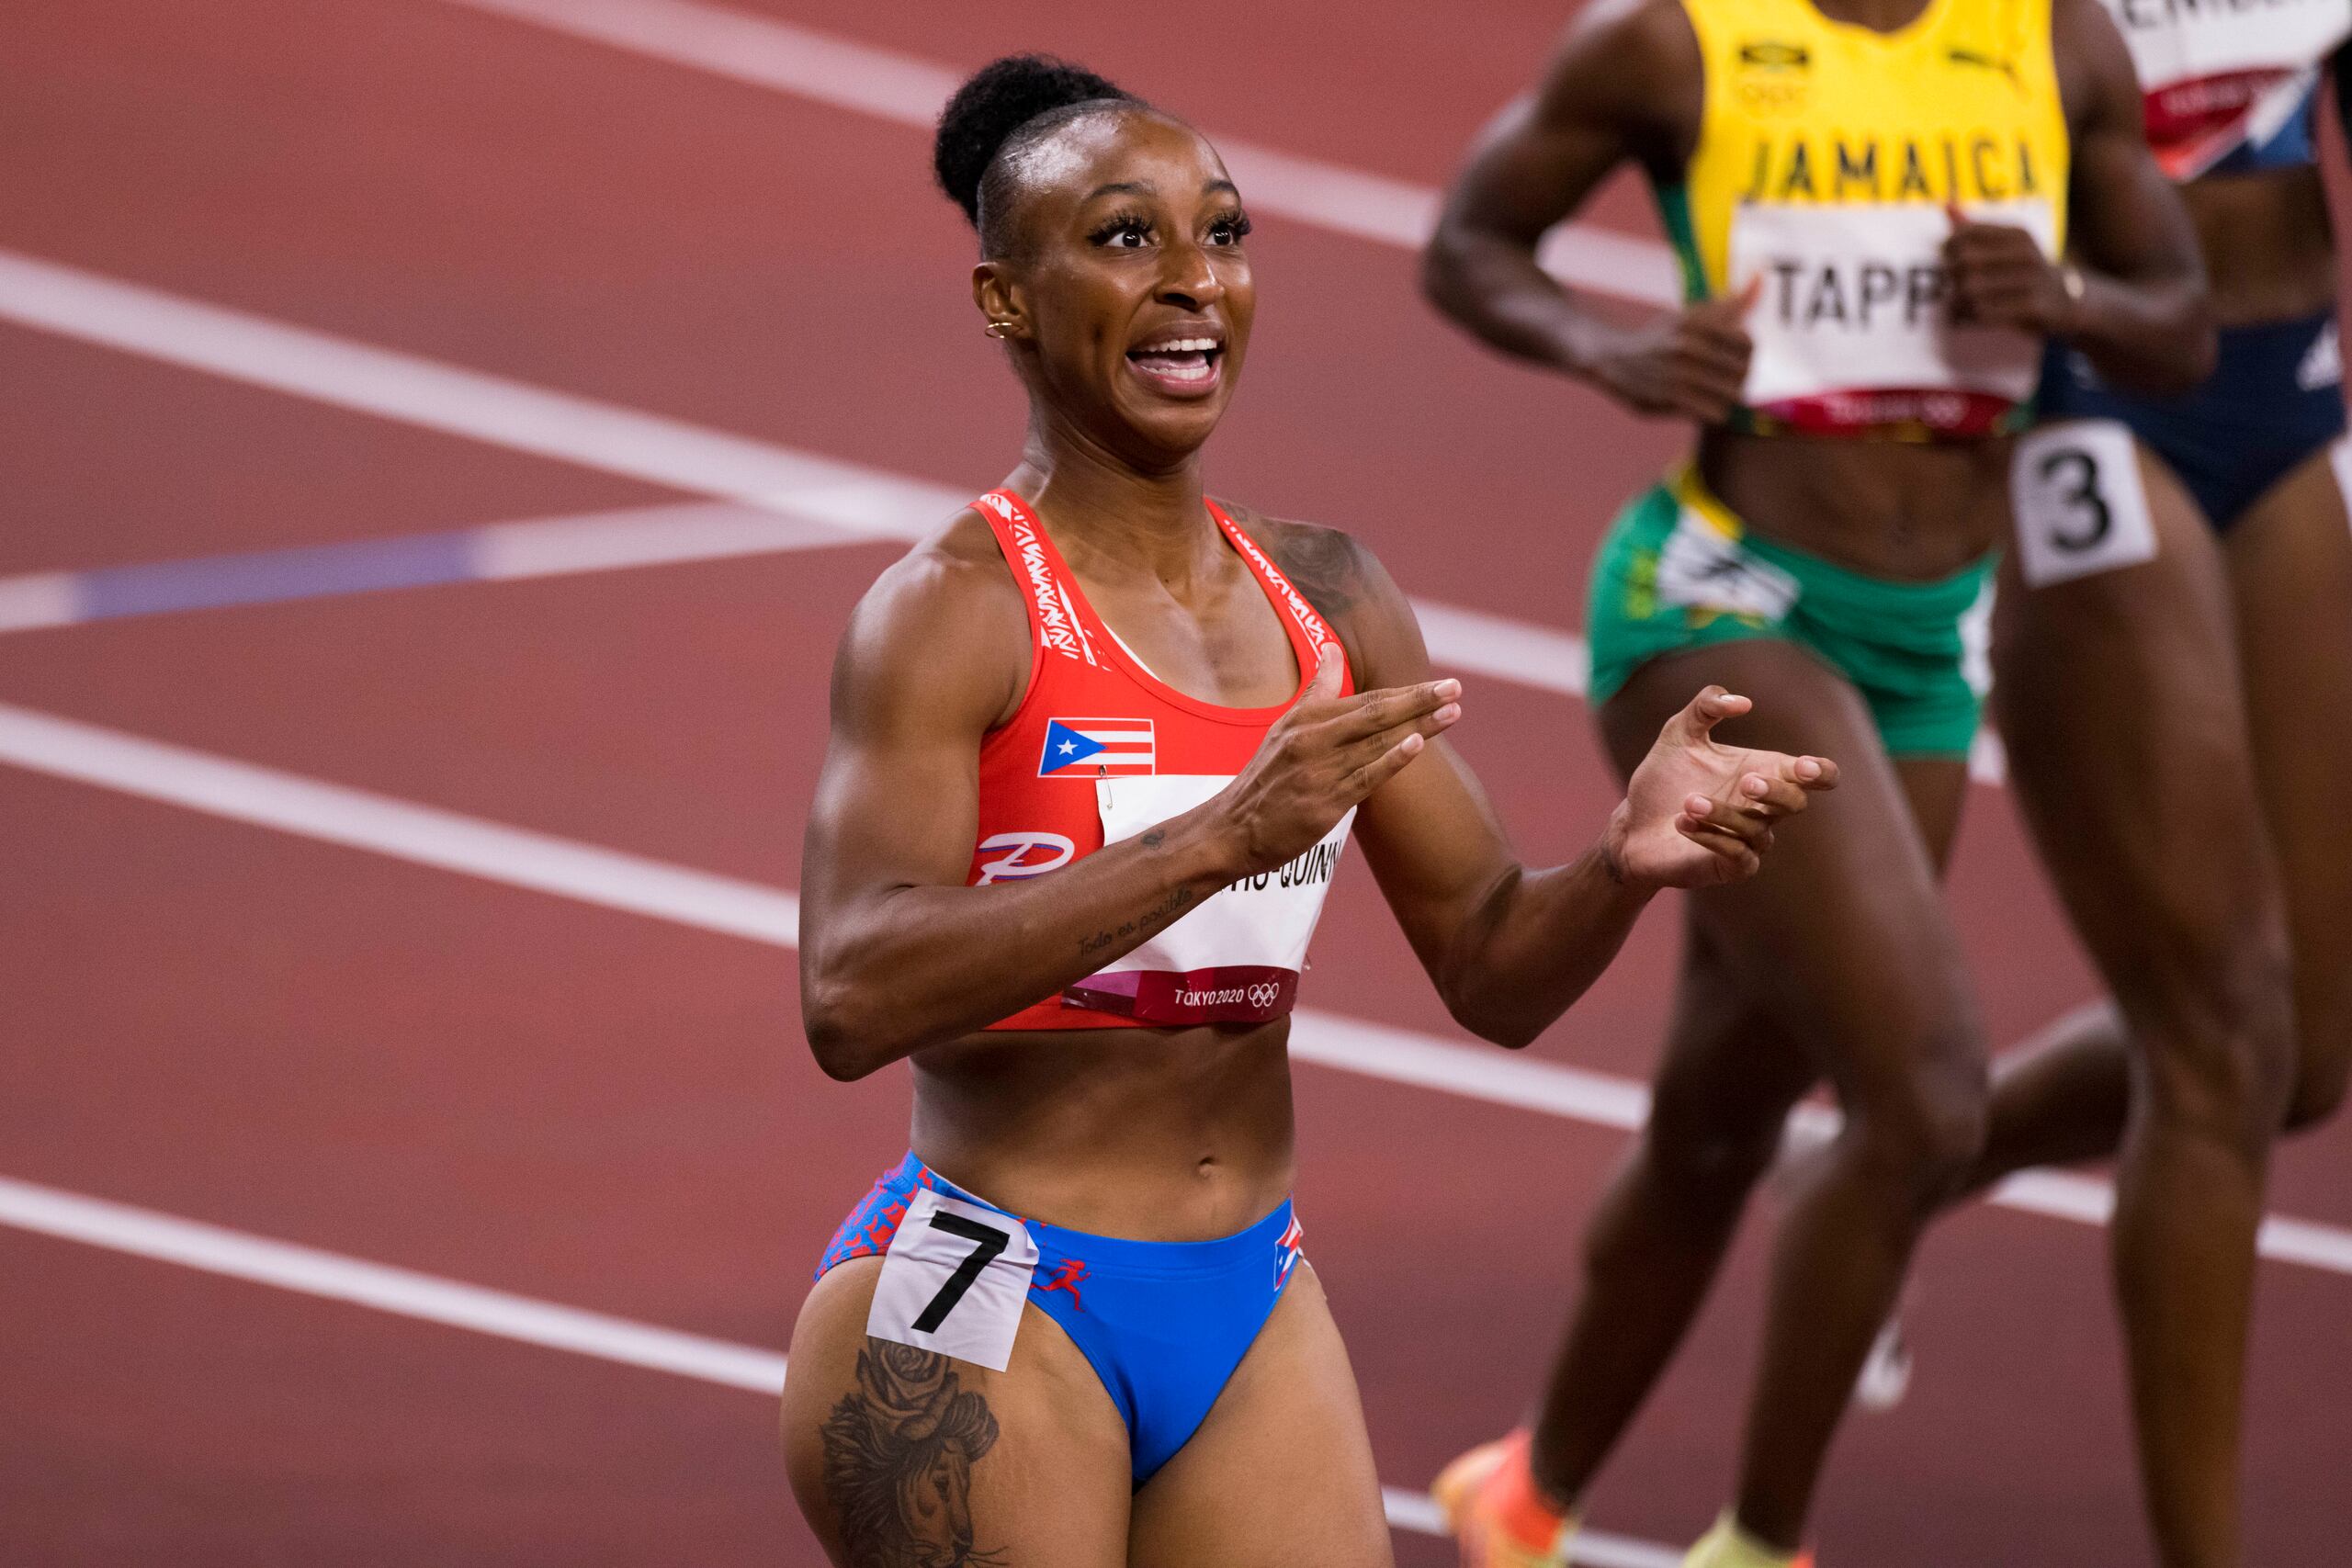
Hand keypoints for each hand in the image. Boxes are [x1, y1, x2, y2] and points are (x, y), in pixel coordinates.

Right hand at [1215, 644, 1461, 873]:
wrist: (1231, 831)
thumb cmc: (1265, 779)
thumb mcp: (1285, 727)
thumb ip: (1317, 690)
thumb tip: (1333, 649)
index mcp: (1306, 718)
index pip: (1367, 700)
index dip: (1407, 693)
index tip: (1444, 684)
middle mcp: (1312, 739)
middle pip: (1375, 713)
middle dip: (1420, 700)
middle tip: (1456, 689)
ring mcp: (1318, 770)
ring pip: (1375, 742)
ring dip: (1418, 726)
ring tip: (1453, 713)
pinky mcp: (1322, 802)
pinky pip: (1363, 776)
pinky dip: (1391, 759)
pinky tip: (1418, 745)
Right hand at [1586, 276, 1759, 422]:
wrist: (1612, 358)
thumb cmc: (1660, 337)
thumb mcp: (1692, 315)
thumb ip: (1730, 302)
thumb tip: (1760, 273)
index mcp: (1695, 324)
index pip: (1747, 343)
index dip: (1748, 352)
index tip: (1736, 353)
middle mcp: (1686, 348)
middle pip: (1743, 371)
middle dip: (1741, 375)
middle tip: (1729, 375)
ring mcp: (1676, 376)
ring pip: (1732, 395)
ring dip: (1729, 395)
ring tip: (1716, 390)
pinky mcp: (1668, 401)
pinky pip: (1714, 413)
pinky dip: (1714, 410)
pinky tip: (1703, 402)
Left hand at [1604, 686, 1837, 889]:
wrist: (1633, 825)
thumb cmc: (1664, 778)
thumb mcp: (1678, 733)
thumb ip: (1706, 707)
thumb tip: (1743, 702)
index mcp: (1765, 771)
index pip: (1817, 776)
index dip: (1821, 772)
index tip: (1804, 767)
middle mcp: (1765, 808)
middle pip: (1796, 802)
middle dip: (1775, 791)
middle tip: (1746, 781)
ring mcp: (1751, 839)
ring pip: (1758, 830)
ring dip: (1723, 813)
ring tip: (1688, 802)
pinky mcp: (1732, 866)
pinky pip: (1739, 855)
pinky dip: (1712, 837)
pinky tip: (1682, 823)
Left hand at [1942, 203, 2073, 334]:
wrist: (2066, 301)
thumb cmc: (2024, 271)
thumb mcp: (2008, 245)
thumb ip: (1976, 229)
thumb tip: (1947, 204)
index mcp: (2018, 235)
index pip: (1967, 233)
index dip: (1947, 248)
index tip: (1947, 259)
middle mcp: (2027, 254)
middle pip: (1966, 262)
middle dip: (1950, 275)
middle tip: (1950, 284)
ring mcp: (2032, 281)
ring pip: (1971, 290)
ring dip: (1956, 300)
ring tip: (1957, 303)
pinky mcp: (2033, 308)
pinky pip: (1984, 313)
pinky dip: (1969, 317)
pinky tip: (1969, 316)